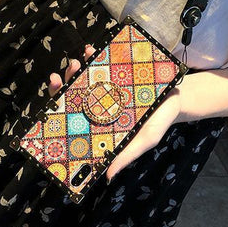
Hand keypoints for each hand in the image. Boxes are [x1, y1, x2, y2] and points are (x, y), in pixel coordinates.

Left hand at [48, 44, 182, 183]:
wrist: (178, 98)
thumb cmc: (159, 122)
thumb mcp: (146, 140)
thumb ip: (127, 155)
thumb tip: (107, 176)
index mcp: (102, 121)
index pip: (76, 118)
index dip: (60, 113)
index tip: (49, 106)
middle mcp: (101, 103)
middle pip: (75, 95)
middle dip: (64, 86)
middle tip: (59, 77)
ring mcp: (108, 85)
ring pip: (86, 77)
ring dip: (77, 68)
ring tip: (76, 61)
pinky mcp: (118, 70)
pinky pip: (103, 62)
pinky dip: (95, 56)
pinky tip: (90, 50)